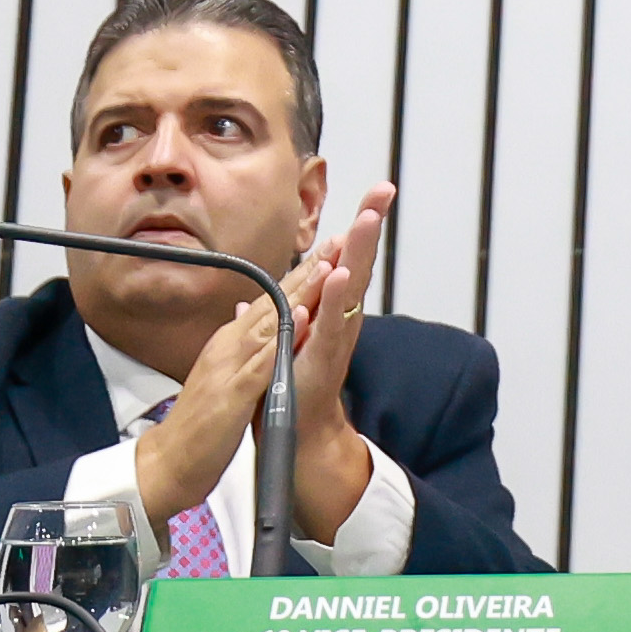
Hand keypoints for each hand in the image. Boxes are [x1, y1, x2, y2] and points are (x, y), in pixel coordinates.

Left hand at [279, 184, 393, 543]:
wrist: (294, 441)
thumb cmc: (283, 394)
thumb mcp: (269, 350)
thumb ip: (264, 324)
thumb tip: (246, 302)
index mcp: (323, 314)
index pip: (341, 261)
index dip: (357, 226)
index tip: (376, 192)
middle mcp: (336, 322)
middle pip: (354, 265)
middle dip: (368, 228)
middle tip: (384, 191)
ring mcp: (332, 341)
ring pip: (348, 289)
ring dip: (357, 253)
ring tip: (365, 220)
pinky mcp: (321, 361)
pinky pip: (330, 327)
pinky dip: (334, 301)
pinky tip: (340, 277)